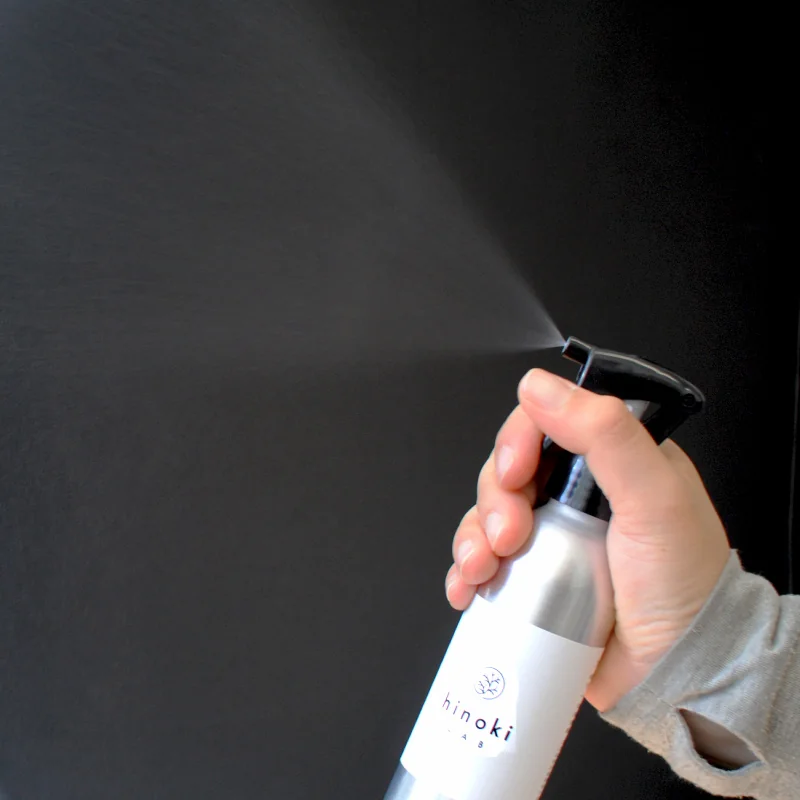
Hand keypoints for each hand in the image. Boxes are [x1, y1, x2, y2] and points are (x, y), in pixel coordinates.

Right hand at [444, 368, 731, 712]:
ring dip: (472, 539)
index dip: (516, 442)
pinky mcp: (532, 583)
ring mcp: (551, 541)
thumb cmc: (685, 587)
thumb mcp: (654, 498)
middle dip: (494, 501)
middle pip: (506, 473)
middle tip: (509, 538)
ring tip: (485, 571)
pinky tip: (469, 589)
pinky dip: (465, 574)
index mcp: (609, 462)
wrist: (682, 675)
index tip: (514, 474)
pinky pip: (483, 565)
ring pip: (486, 518)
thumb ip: (604, 433)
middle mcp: (575, 498)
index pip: (544, 426)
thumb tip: (540, 386)